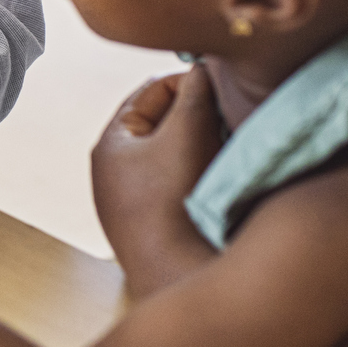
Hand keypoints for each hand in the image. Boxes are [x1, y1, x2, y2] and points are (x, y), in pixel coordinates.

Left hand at [91, 67, 223, 294]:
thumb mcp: (188, 134)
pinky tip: (230, 177)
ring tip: (237, 145)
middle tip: (235, 114)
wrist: (178, 279)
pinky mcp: (160, 227)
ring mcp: (136, 203)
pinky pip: (186, 185)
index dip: (190, 79)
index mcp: (110, 144)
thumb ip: (195, 92)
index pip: (151, 90)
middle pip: (166, 123)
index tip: (225, 82)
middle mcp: (116, 173)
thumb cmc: (174, 204)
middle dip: (202, 114)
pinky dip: (208, 174)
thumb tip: (204, 67)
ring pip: (180, 155)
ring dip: (209, 145)